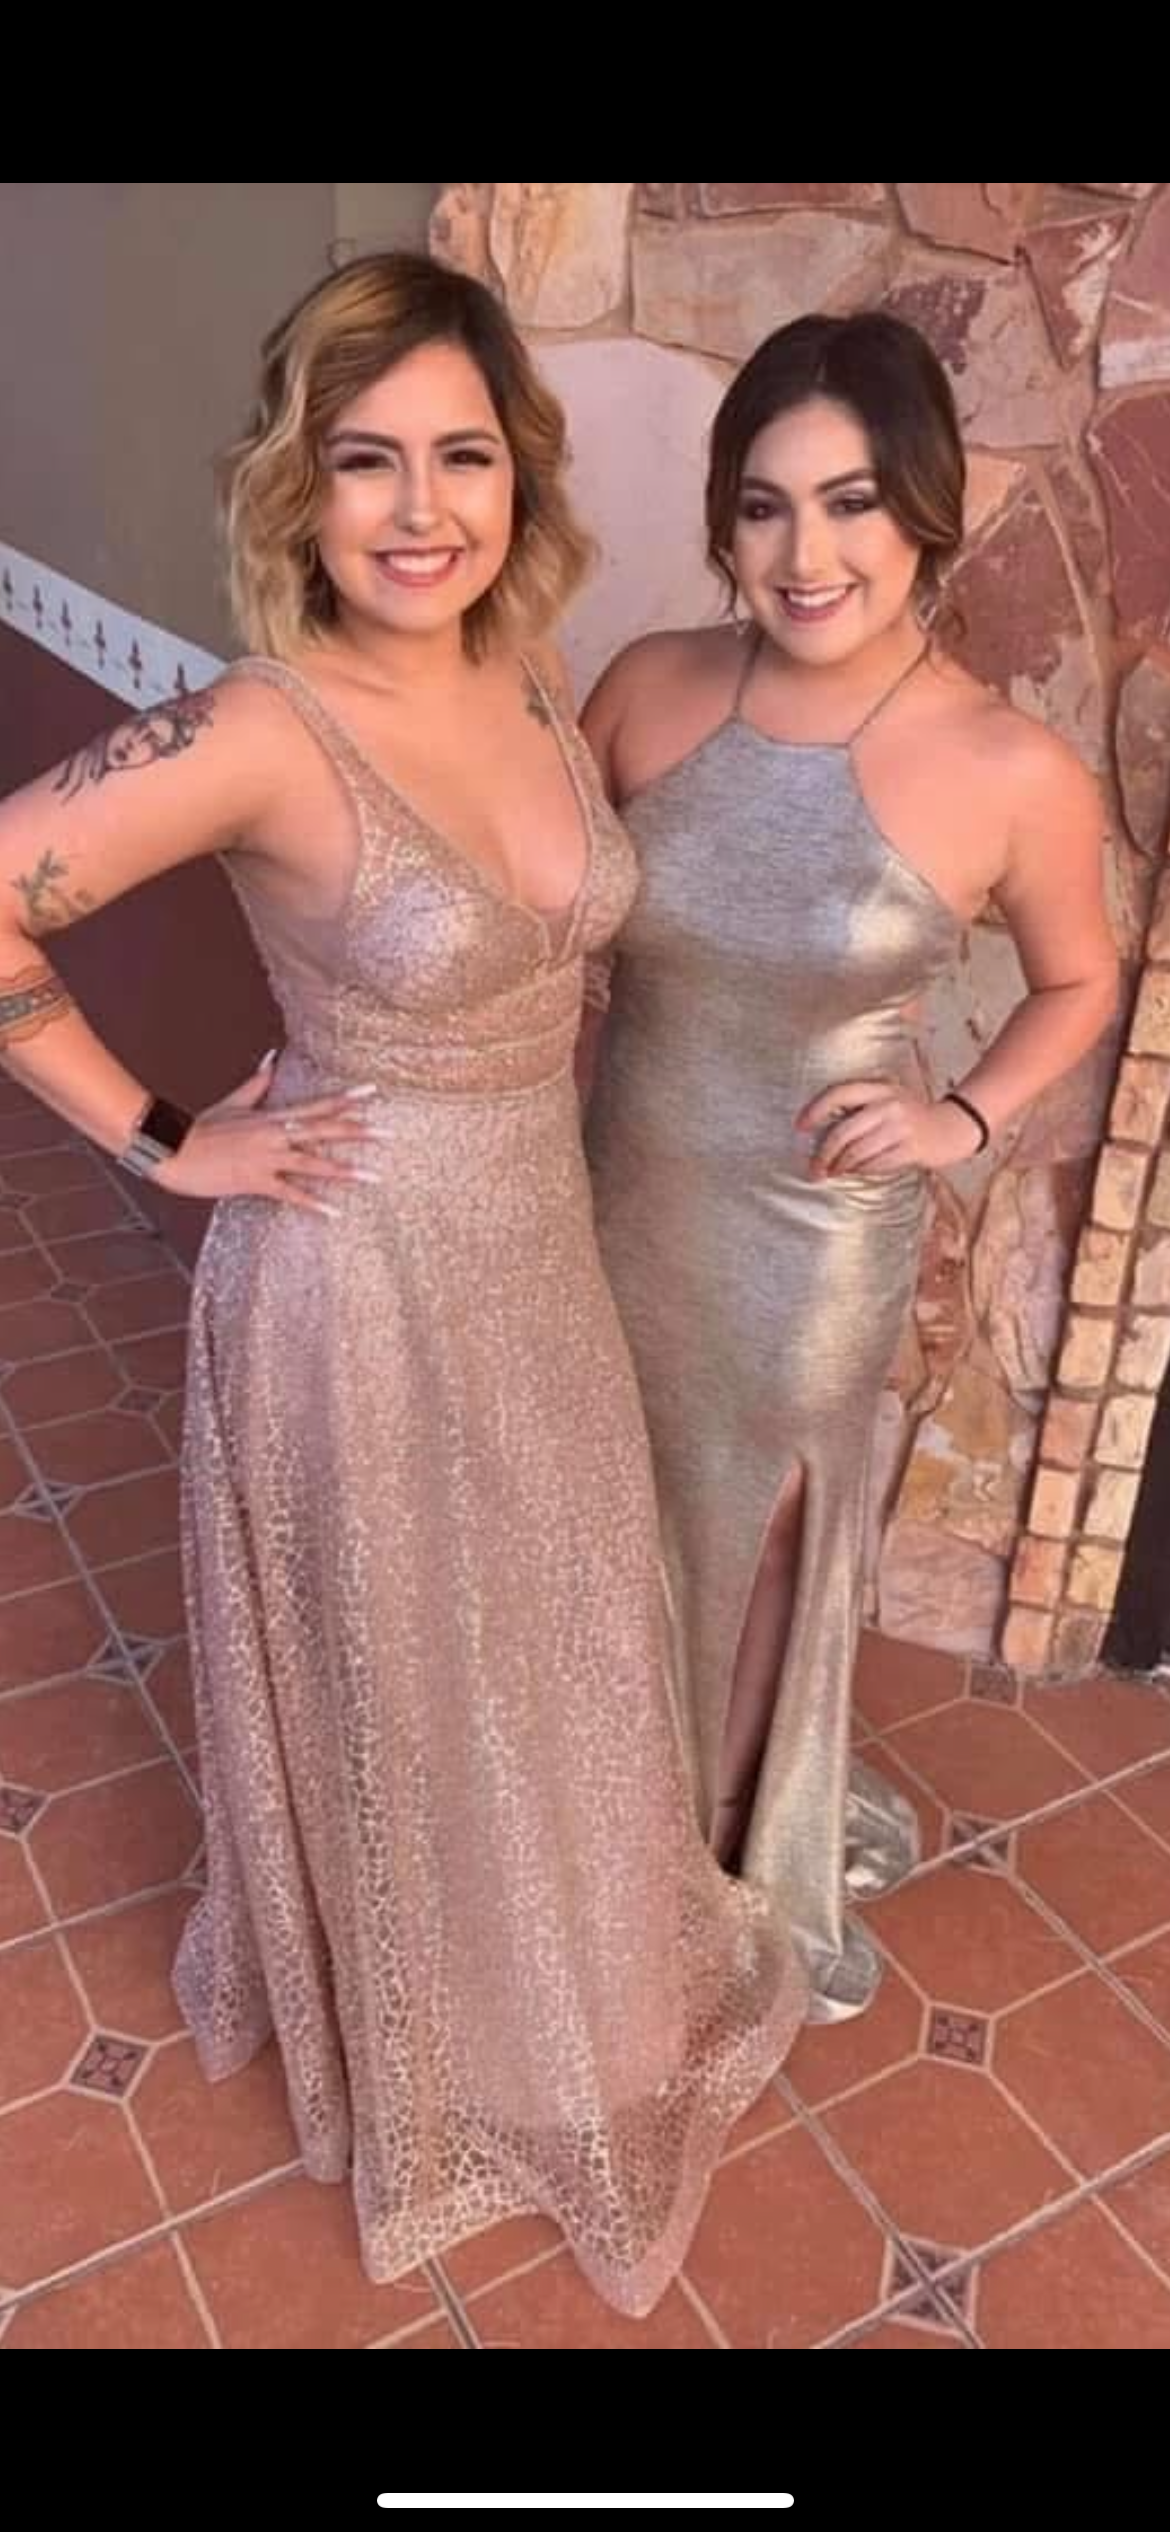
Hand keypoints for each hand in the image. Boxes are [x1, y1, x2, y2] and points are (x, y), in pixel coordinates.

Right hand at [156, 1057, 380, 1215]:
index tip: (373, 1091)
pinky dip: (313, 1203)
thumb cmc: (200, 1127)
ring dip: (345, 1170)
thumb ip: (258, 1083)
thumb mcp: (232, 1102)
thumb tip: (271, 1057)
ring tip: (374, 1177)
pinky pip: (290, 1194)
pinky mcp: (255, 1181)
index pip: (318, 1104)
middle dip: (358, 1131)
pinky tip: (334, 1212)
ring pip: (314, 1163)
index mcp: (273, 1116)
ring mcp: (267, 1158)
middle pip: (324, 1129)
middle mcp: (275, 1134)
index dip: (347, 1098)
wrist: (172, 1148)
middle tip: (389, 1132)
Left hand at [797, 1080, 982, 1179]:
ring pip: (857, 1152)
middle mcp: (889, 1104)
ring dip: (840, 1166)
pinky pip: (875, 1164)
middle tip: (814, 1169)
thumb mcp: (888, 1100)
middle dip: (823, 1154)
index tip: (800, 1127)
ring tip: (832, 1172)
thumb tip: (820, 1132)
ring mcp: (901, 1127)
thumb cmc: (911, 1116)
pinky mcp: (911, 1149)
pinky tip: (854, 1172)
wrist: (952, 1127)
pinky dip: (860, 1170)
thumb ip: (859, 1109)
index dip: (815, 1110)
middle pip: (843, 1131)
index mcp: (880, 1089)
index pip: (840, 1093)